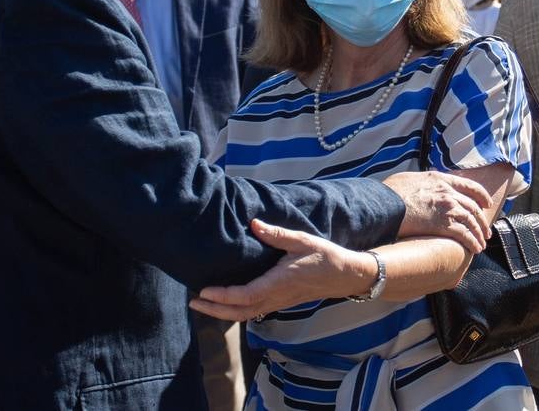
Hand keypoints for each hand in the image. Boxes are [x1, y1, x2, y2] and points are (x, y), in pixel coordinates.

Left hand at [188, 219, 372, 321]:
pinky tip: (225, 302)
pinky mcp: (280, 303)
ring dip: (223, 312)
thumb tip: (254, 224)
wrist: (345, 276)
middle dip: (215, 310)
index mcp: (280, 282)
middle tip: (193, 301)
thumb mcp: (302, 240)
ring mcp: (278, 303)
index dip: (224, 296)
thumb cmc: (324, 256)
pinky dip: (236, 310)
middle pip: (241, 312)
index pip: (247, 296)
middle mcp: (276, 297)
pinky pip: (253, 311)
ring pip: (246, 315)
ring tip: (203, 303)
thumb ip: (277, 234)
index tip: (204, 291)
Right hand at [384, 170, 491, 254]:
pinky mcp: (443, 224)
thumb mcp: (408, 178)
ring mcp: (447, 208)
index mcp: (440, 179)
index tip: (486, 203)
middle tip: (485, 230)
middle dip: (482, 220)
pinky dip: (472, 242)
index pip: (468, 185)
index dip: (481, 195)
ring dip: (479, 234)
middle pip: (473, 206)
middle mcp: (447, 192)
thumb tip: (421, 185)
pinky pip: (464, 234)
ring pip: (471, 221)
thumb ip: (421, 182)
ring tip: (481, 244)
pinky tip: (475, 249)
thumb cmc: (389, 193)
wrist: (383, 204)